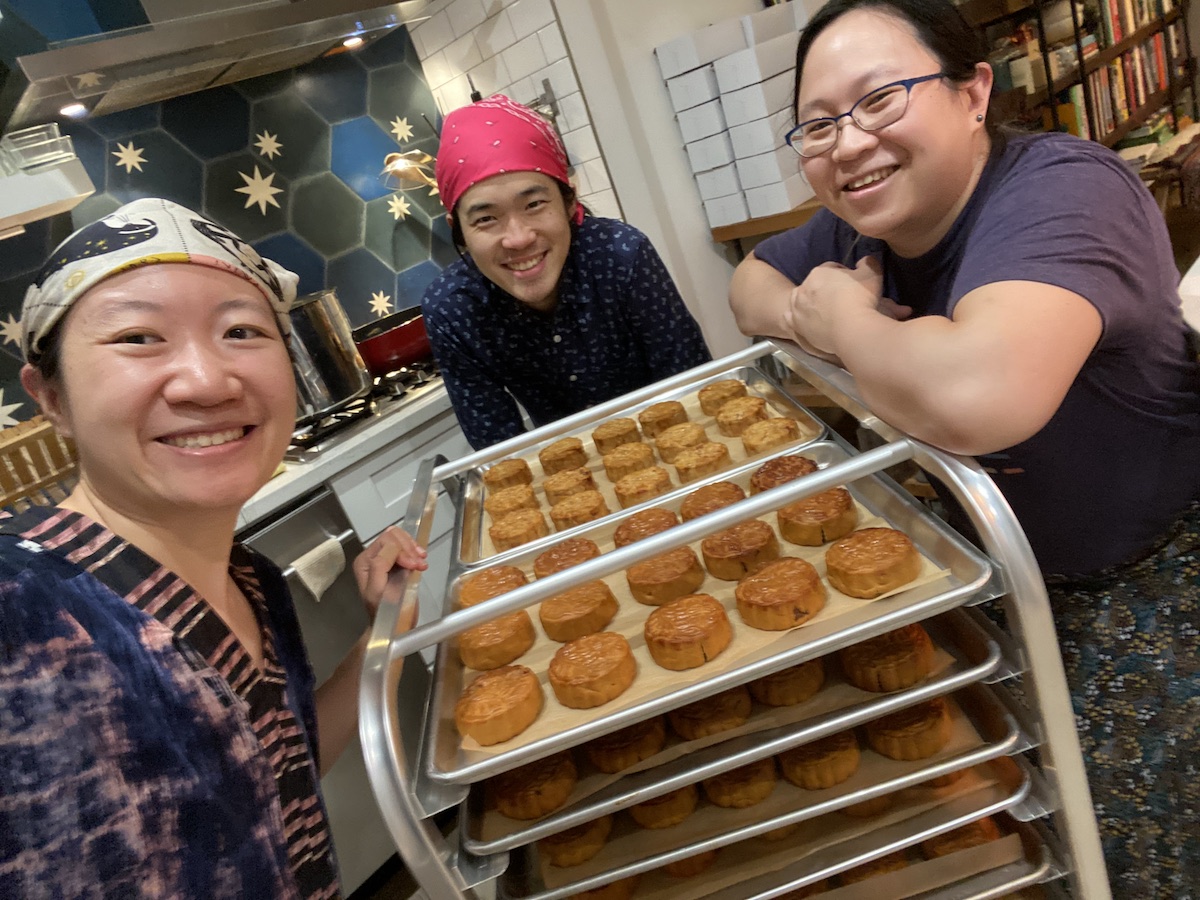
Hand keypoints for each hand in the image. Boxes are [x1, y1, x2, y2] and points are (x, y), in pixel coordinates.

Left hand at [352, 526, 427, 622]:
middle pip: (392, 536)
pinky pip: (406, 545)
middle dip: (408, 548)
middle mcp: (372, 557)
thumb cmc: (386, 613)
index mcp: (364, 562)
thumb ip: (380, 566)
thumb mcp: (378, 591)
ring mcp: (384, 558)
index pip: (386, 543)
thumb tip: (393, 549)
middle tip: (420, 564)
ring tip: (422, 563)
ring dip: (413, 548)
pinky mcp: (396, 562)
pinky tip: (421, 561)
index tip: (415, 566)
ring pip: (400, 537)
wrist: (394, 627)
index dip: (402, 551)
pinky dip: (415, 550)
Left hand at [783, 257, 909, 357]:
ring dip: (811, 303)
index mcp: (819, 272)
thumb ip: (867, 264)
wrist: (851, 329)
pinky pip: (792, 319)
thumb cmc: (860, 298)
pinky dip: (799, 318)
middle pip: (815, 285)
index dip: (842, 275)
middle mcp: (803, 287)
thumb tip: (863, 261)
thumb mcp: (872, 274)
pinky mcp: (795, 325)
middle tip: (841, 300)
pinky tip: (810, 322)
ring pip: (802, 301)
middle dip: (826, 289)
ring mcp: (797, 307)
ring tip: (825, 313)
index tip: (851, 285)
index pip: (830, 269)